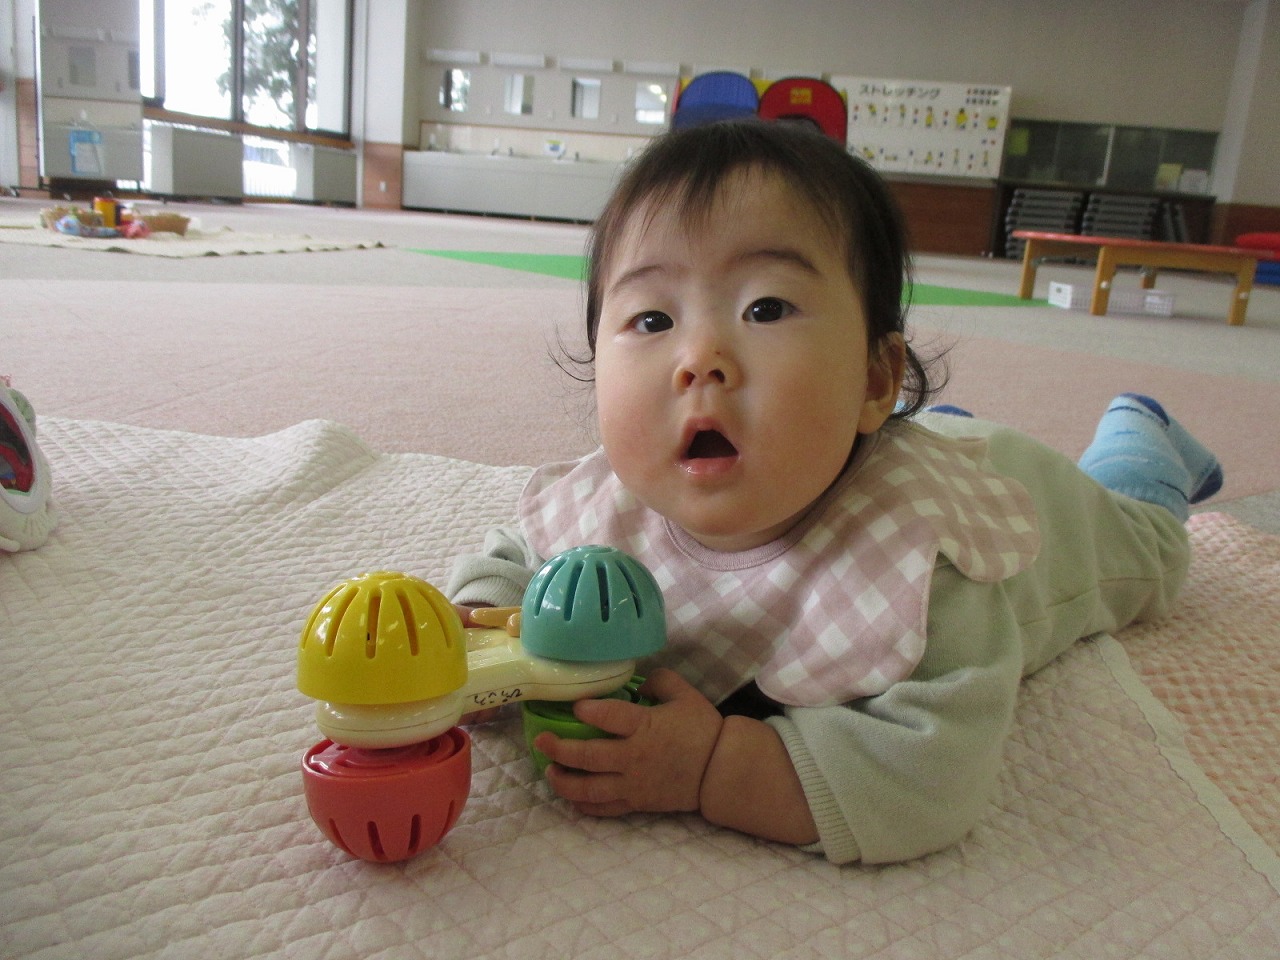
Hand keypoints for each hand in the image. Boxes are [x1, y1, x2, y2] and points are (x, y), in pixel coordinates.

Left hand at [534, 668, 723, 816]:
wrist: (720, 770)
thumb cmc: (703, 729)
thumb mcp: (685, 694)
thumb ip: (660, 681)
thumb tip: (638, 683)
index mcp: (645, 727)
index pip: (606, 717)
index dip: (586, 710)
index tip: (575, 705)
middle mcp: (634, 757)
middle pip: (587, 755)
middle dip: (559, 748)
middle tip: (541, 740)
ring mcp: (633, 784)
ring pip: (589, 788)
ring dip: (564, 780)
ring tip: (549, 770)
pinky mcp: (637, 803)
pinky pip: (605, 808)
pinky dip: (584, 805)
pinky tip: (570, 798)